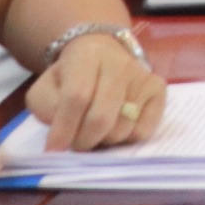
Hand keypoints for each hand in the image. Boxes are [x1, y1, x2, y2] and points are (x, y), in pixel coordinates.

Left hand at [25, 29, 165, 150]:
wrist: (102, 54)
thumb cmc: (70, 77)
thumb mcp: (46, 87)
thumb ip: (47, 109)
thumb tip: (61, 139)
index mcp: (87, 56)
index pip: (77, 96)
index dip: (64, 127)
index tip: (54, 149)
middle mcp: (120, 63)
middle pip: (101, 117)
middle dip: (83, 141)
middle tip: (75, 145)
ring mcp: (143, 76)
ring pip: (122, 128)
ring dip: (103, 140)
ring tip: (95, 131)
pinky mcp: (159, 89)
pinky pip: (143, 130)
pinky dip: (126, 138)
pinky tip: (116, 126)